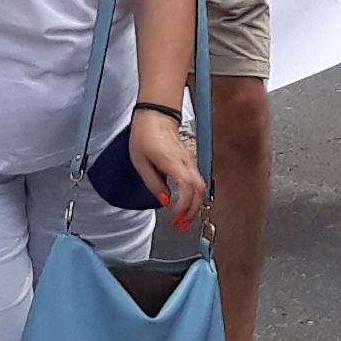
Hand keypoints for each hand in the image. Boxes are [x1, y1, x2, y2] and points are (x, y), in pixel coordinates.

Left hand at [128, 101, 209, 232]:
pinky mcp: (189, 161)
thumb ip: (153, 184)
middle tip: (182, 224)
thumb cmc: (145, 135)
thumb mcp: (140, 162)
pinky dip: (193, 195)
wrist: (155, 116)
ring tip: (184, 218)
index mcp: (172, 162)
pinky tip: (185, 203)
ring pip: (200, 187)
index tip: (175, 215)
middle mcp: (186, 162)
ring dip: (194, 205)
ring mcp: (190, 161)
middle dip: (193, 211)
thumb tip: (164, 200)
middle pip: (199, 190)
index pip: (187, 187)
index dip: (183, 205)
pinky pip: (196, 181)